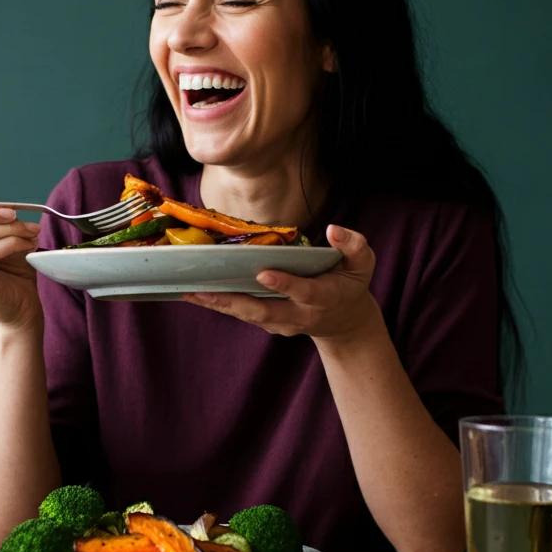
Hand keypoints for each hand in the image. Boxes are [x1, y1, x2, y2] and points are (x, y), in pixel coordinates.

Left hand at [183, 224, 380, 344]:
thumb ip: (353, 245)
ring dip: (218, 304)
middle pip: (265, 311)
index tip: (263, 272)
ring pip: (247, 315)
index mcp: (324, 297)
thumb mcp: (362, 263)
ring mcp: (281, 322)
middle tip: (204, 290)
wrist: (345, 322)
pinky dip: (218, 304)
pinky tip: (194, 292)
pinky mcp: (267, 322)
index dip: (284, 284)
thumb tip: (333, 229)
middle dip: (234, 302)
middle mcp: (299, 315)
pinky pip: (241, 313)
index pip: (304, 292)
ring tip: (189, 290)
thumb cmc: (351, 284)